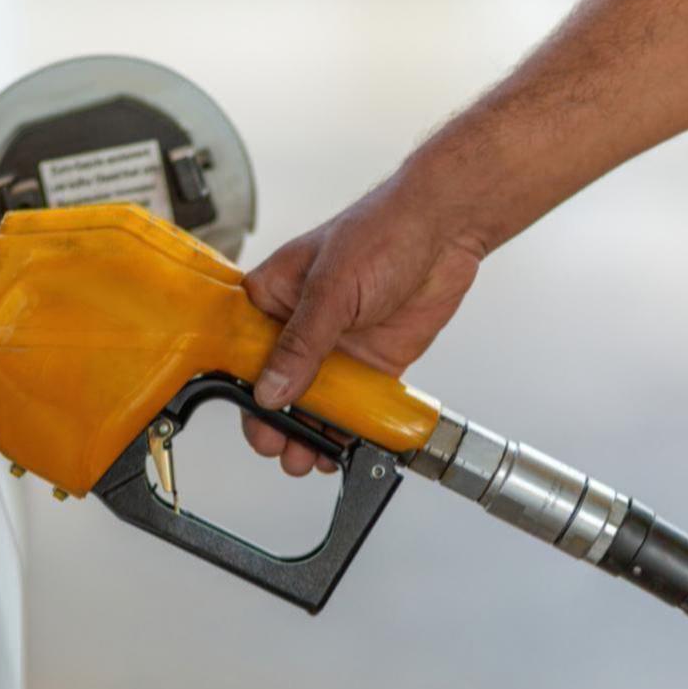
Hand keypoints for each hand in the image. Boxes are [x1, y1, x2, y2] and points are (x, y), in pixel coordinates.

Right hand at [241, 166, 485, 475]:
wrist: (446, 230)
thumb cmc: (384, 230)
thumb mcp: (332, 287)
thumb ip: (301, 343)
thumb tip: (270, 390)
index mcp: (274, 296)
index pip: (242, 351)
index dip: (241, 388)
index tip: (252, 417)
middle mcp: (299, 325)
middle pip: (273, 385)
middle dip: (272, 421)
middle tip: (278, 445)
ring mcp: (333, 347)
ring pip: (310, 403)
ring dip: (306, 434)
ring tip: (305, 458)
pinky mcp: (368, 364)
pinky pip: (350, 406)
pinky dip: (343, 432)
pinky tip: (338, 450)